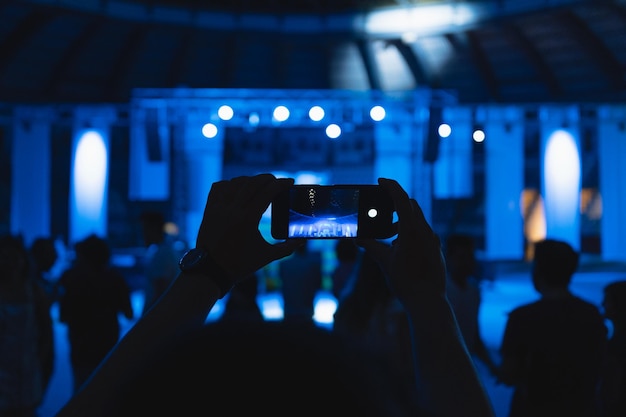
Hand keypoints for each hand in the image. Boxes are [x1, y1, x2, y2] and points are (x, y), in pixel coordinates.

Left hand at [195, 173, 301, 281]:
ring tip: (260, 184)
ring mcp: (218, 208)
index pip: (267, 192)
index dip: (281, 184)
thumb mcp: (267, 257)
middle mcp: (232, 210)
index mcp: (248, 219)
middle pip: (253, 183)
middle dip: (268, 178)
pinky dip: (230, 183)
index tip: (290, 181)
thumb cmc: (240, 265)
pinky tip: (238, 187)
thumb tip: (302, 241)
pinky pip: (219, 187)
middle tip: (277, 181)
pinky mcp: (209, 210)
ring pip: (236, 182)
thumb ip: (287, 248)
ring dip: (250, 180)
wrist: (210, 272)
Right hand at [357, 178, 445, 306]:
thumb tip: (356, 237)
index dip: (391, 186)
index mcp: (411, 229)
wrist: (428, 301)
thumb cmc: (405, 281)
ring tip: (390, 234)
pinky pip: (424, 233)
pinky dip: (412, 233)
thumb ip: (370, 245)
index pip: (401, 199)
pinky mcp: (437, 250)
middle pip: (411, 206)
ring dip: (403, 220)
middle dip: (396, 204)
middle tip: (382, 207)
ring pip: (418, 220)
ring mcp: (434, 240)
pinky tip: (402, 248)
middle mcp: (426, 231)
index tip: (381, 180)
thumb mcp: (384, 261)